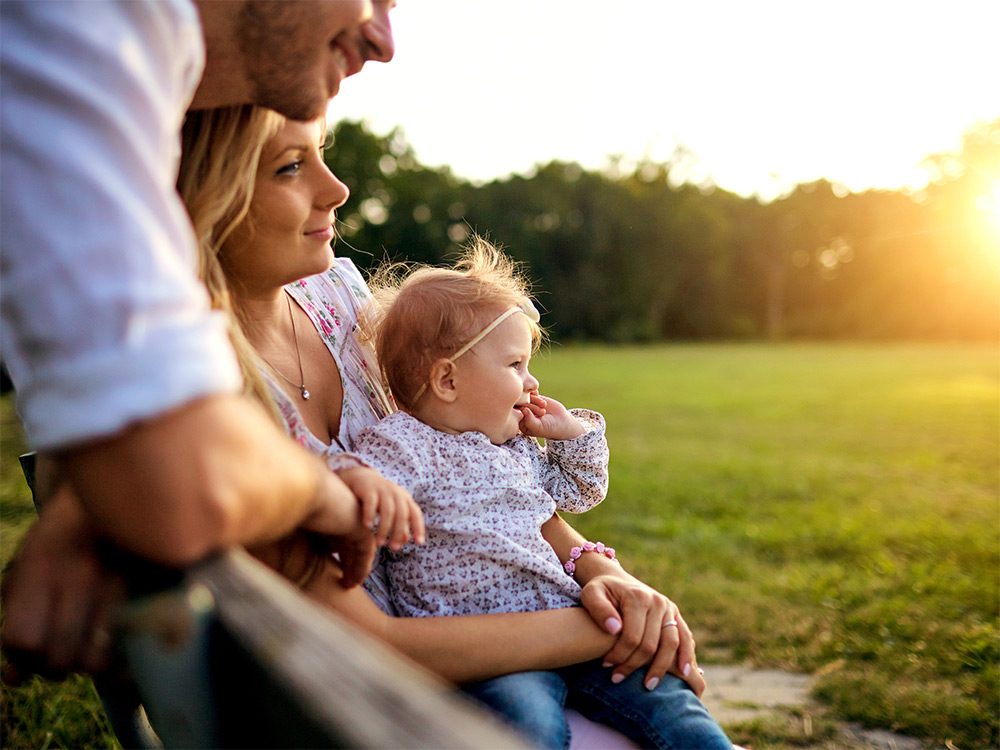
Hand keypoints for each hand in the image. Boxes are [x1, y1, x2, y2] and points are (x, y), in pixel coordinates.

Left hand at [1, 484, 127, 682]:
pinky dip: (121, 656)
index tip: (29, 646)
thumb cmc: (62, 538)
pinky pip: (132, 646)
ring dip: (88, 665)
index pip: (23, 640)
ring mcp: (121, 581)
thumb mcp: (26, 570)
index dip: (21, 653)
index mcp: (43, 566)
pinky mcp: (152, 587)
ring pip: (98, 659)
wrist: (116, 496)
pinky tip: (115, 644)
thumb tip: (15, 679)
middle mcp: (82, 575)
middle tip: (59, 652)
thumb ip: (16, 621)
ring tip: (88, 648)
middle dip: (54, 666)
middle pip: (59, 657)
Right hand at [335, 466, 424, 549]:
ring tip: (380, 544)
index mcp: (405, 499)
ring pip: (388, 511)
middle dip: (399, 532)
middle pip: (402, 514)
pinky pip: (371, 503)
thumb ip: (399, 523)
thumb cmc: (380, 499)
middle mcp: (396, 493)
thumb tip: (405, 539)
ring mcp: (383, 490)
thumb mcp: (392, 510)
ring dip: (384, 529)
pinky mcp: (368, 489)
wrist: (361, 479)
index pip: (415, 513)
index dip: (418, 527)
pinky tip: (367, 527)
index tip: (419, 543)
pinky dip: (370, 515)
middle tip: (393, 548)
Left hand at [518, 392, 584, 440]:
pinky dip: (535, 393)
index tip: (532, 413)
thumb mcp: (539, 427)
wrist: (562, 422)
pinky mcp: (535, 398)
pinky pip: (530, 392)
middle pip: (519, 403)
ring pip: (525, 396)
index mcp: (520, 423)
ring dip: (535, 400)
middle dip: (531, 406)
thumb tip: (523, 411)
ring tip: (544, 407)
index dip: (522, 410)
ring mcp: (529, 405)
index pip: (515, 413)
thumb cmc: (549, 428)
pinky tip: (542, 400)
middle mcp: (522, 413)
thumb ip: (530, 421)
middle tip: (542, 412)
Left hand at [579, 573, 704, 696]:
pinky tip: (684, 674)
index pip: (632, 636)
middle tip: (617, 678)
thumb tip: (615, 629)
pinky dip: (686, 656)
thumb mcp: (591, 594)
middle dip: (633, 664)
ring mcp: (669, 608)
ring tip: (648, 686)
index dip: (619, 654)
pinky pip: (685, 637)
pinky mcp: (675, 614)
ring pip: (671, 644)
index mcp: (637, 597)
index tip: (606, 665)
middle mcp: (657, 602)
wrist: (615, 580)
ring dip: (660, 668)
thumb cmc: (600, 591)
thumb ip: (599, 609)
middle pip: (650, 643)